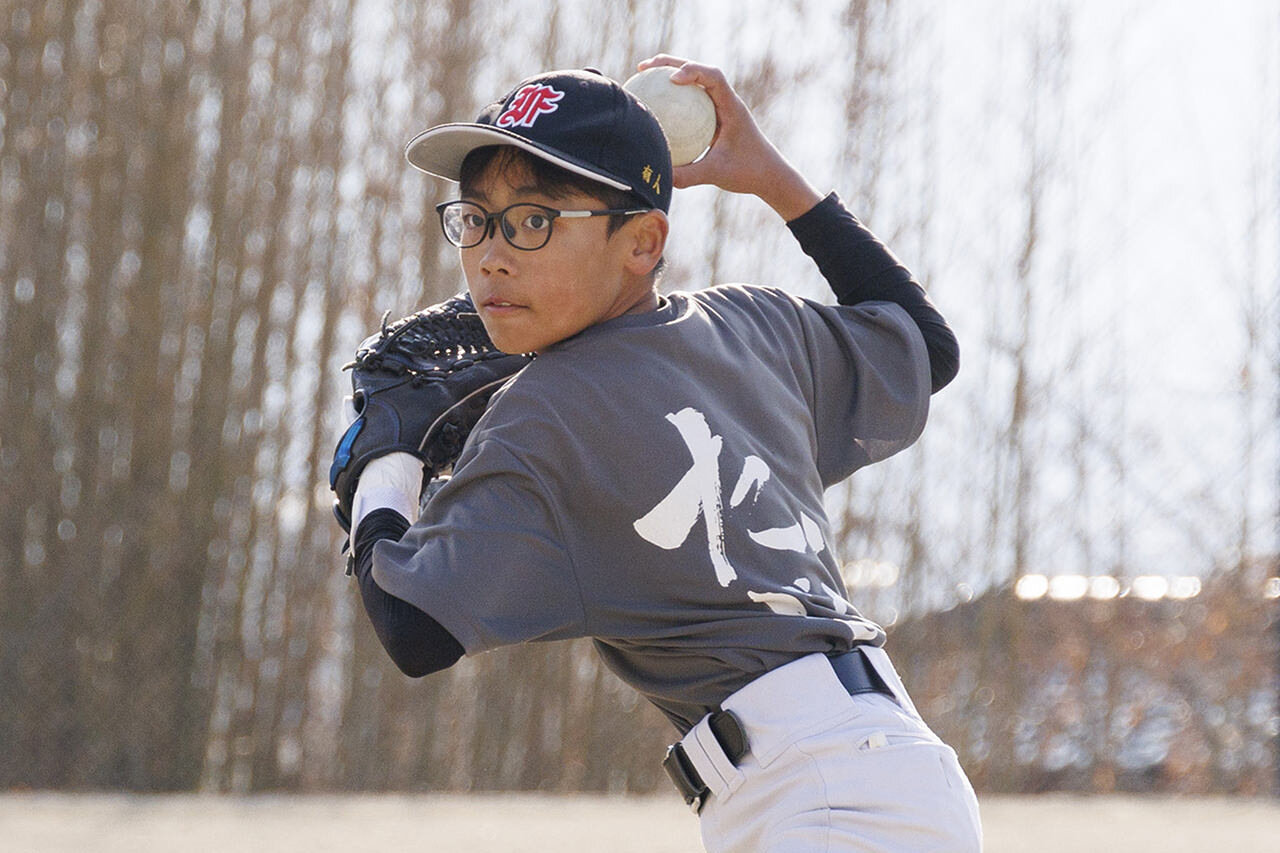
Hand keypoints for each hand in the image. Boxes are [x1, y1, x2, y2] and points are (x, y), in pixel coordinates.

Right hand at [635, 55, 822, 220]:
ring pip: (693, 81)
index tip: (671, 79)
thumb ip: (689, 175)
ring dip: (669, 74)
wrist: (768, 174)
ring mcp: (719, 106)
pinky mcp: (713, 115)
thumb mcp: (716, 174)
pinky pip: (690, 101)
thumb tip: (660, 174)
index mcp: (731, 106)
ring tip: (642, 76)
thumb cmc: (747, 172)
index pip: (714, 77)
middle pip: (698, 69)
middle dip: (670, 63)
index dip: (692, 70)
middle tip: (644, 68)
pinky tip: (650, 106)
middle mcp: (725, 100)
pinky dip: (672, 98)